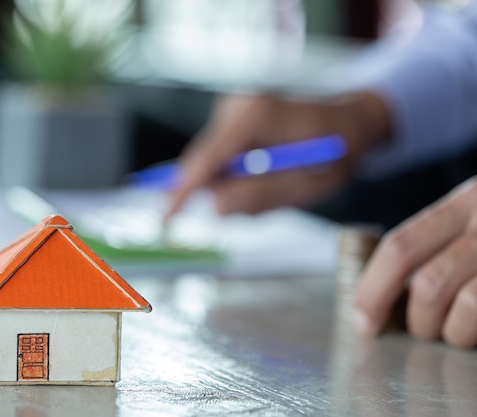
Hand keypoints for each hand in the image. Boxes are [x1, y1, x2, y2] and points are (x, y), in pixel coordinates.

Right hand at [164, 91, 390, 219]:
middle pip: (205, 163)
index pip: (209, 158)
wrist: (348, 122)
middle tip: (266, 200)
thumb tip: (214, 207)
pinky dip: (238, 177)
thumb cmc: (336, 151)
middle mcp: (237, 107)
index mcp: (256, 116)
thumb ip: (260, 196)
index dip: (185, 191)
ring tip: (276, 185)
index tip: (167, 217)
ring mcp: (231, 111)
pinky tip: (265, 173)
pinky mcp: (230, 120)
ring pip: (213, 167)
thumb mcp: (308, 184)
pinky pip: (220, 161)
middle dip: (225, 192)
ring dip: (236, 187)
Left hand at [354, 177, 476, 347]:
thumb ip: (438, 239)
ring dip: (453, 333)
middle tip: (422, 328)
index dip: (373, 291)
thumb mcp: (475, 213)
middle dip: (417, 320)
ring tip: (458, 332)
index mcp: (464, 202)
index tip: (363, 322)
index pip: (400, 248)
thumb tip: (386, 293)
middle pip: (428, 285)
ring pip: (468, 307)